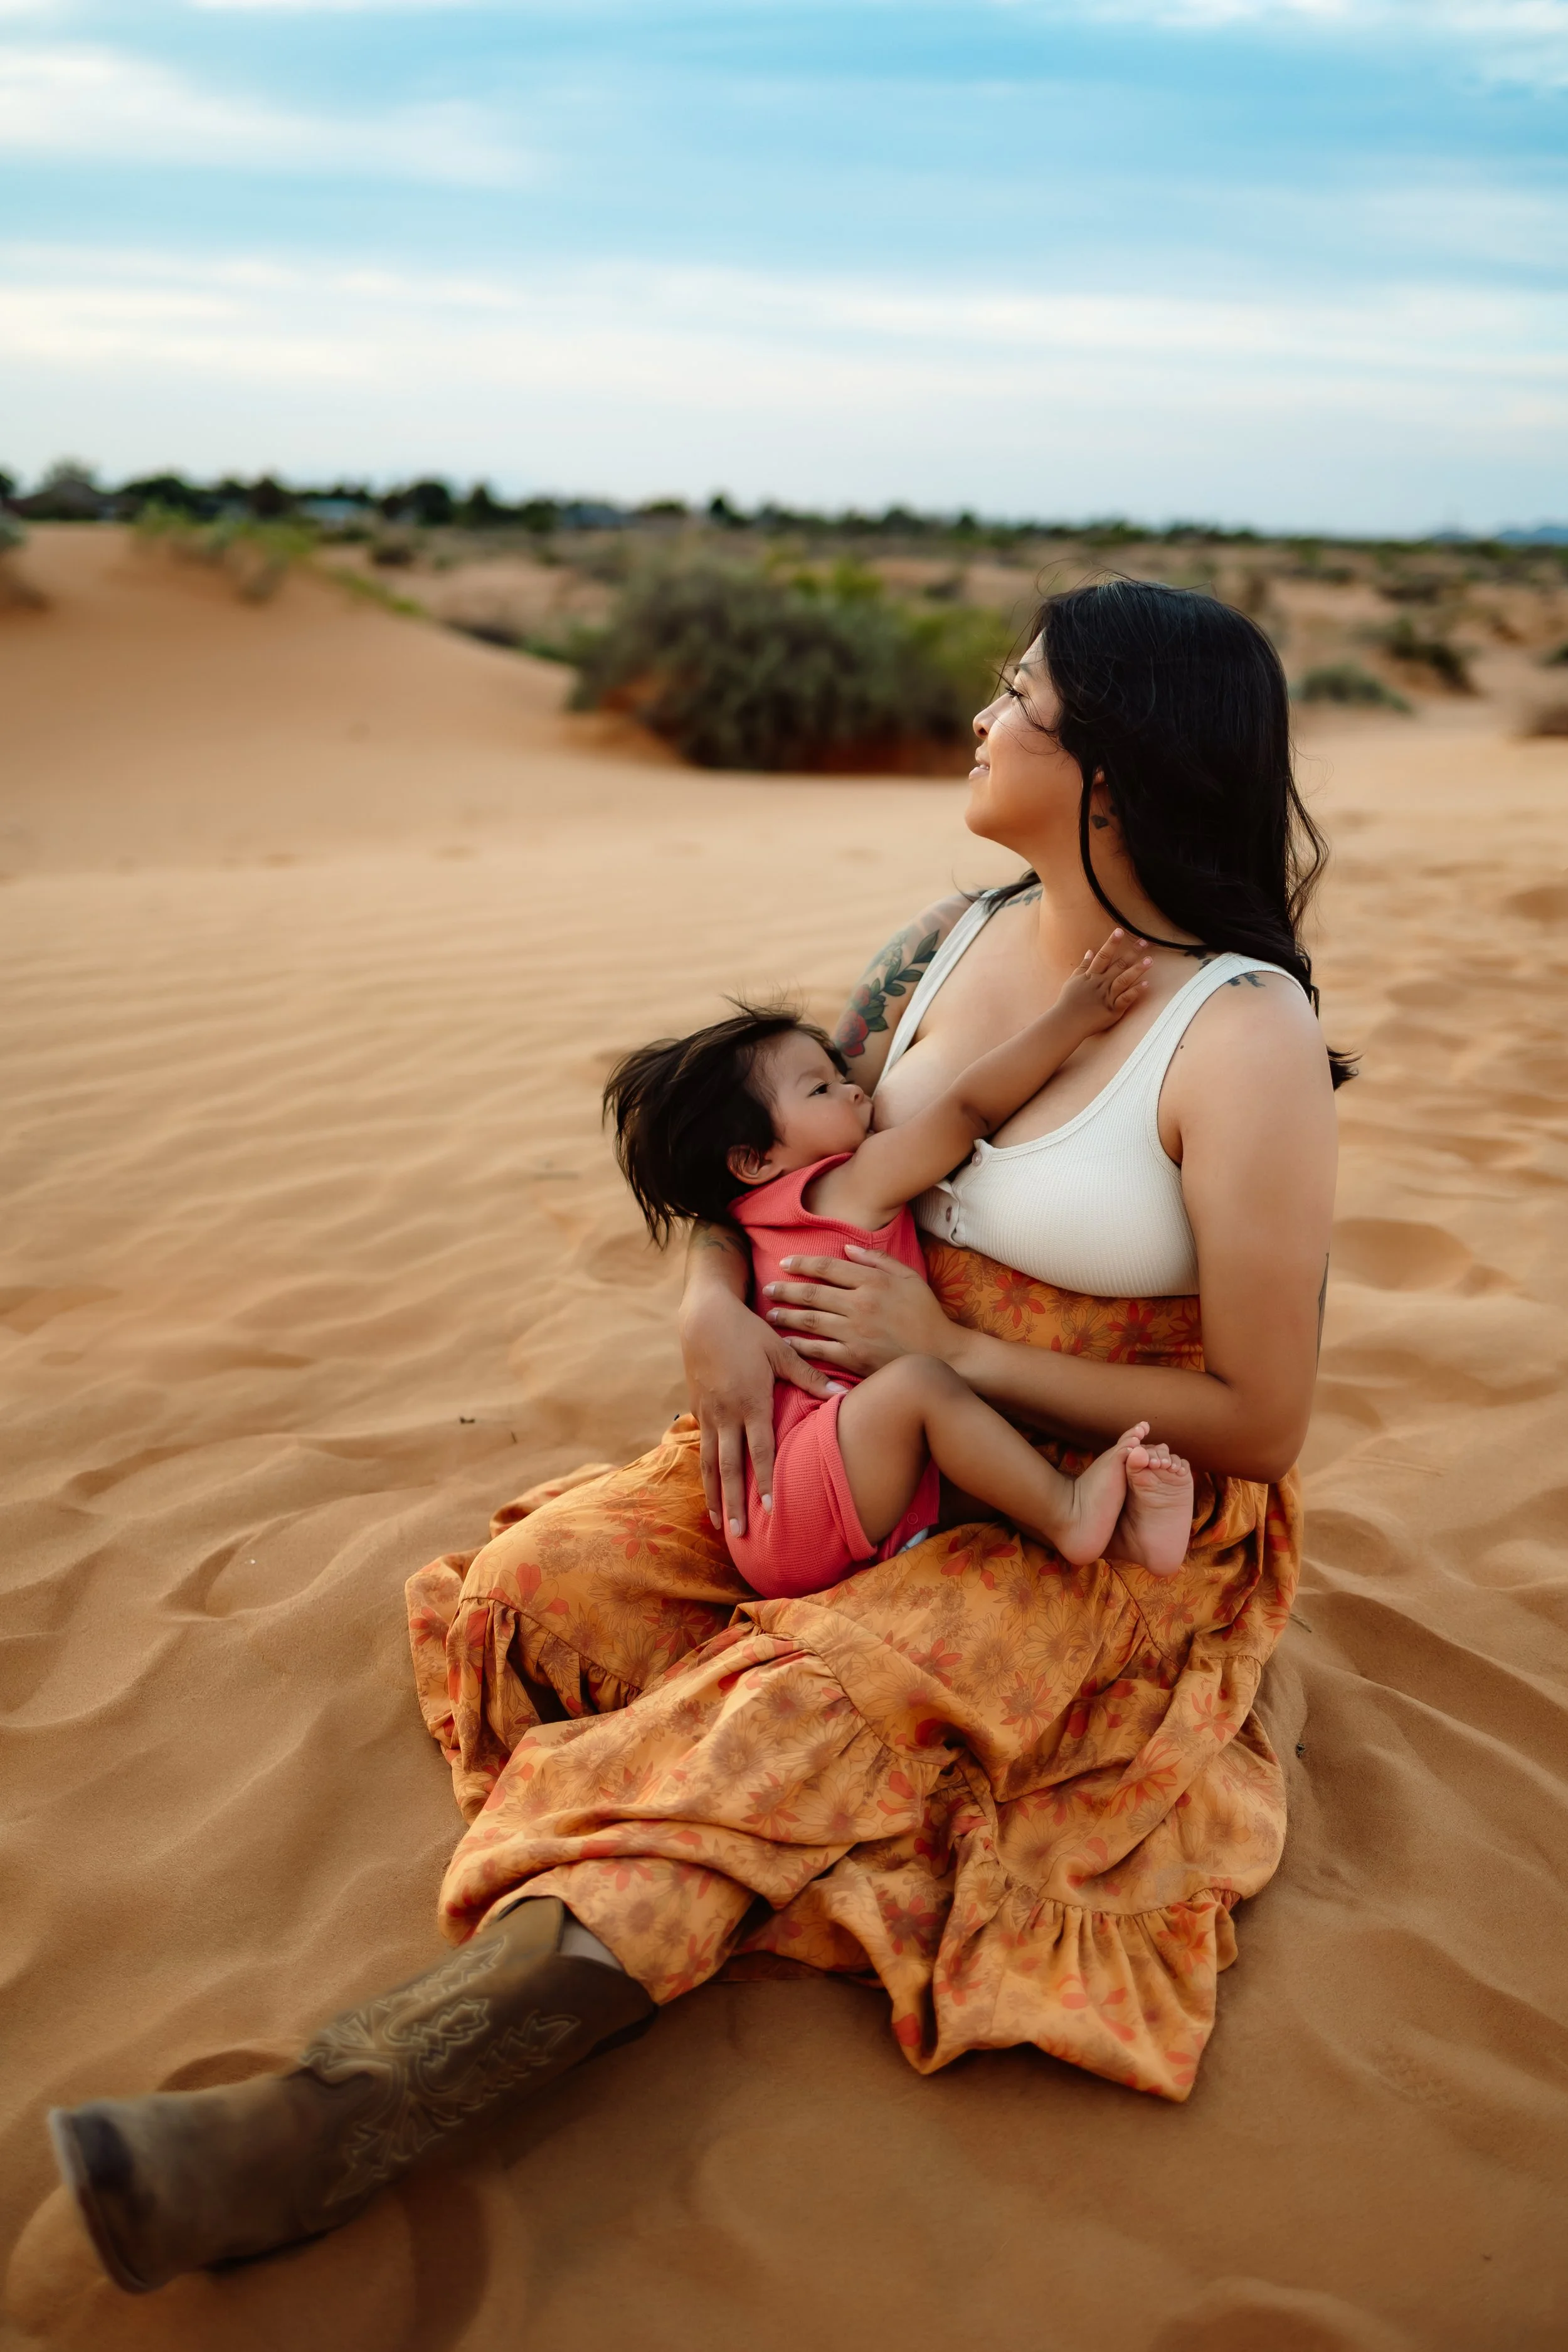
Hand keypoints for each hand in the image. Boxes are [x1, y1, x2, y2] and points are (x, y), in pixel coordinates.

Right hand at [680, 1285, 837, 1535]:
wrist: (703, 1314)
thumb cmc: (747, 1330)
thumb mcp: (780, 1350)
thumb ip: (810, 1377)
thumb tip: (845, 1396)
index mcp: (750, 1401)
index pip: (758, 1450)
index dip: (763, 1481)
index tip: (768, 1509)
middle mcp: (726, 1413)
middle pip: (729, 1467)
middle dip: (734, 1502)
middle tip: (738, 1534)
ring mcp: (708, 1413)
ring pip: (709, 1463)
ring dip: (715, 1495)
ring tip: (719, 1522)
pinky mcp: (697, 1408)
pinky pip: (702, 1446)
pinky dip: (705, 1472)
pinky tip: (710, 1490)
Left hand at [762, 1245, 960, 1375]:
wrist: (943, 1355)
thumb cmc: (926, 1314)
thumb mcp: (909, 1277)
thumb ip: (877, 1260)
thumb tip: (847, 1246)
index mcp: (872, 1282)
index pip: (828, 1267)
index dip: (803, 1263)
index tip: (785, 1263)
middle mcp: (860, 1304)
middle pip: (812, 1293)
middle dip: (785, 1290)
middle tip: (767, 1289)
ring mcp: (855, 1332)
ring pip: (811, 1321)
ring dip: (787, 1317)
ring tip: (771, 1314)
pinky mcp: (854, 1358)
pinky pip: (819, 1350)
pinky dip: (800, 1346)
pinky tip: (787, 1343)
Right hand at [1055, 929, 1150, 1035]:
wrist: (1066, 1022)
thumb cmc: (1068, 1002)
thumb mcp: (1073, 980)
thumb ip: (1083, 966)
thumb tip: (1090, 951)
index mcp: (1092, 976)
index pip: (1103, 956)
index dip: (1112, 943)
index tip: (1120, 931)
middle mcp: (1101, 983)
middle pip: (1119, 965)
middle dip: (1132, 952)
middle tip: (1145, 942)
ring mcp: (1108, 996)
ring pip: (1124, 980)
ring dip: (1137, 969)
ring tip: (1150, 960)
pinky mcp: (1113, 1010)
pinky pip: (1126, 999)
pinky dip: (1135, 991)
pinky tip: (1146, 984)